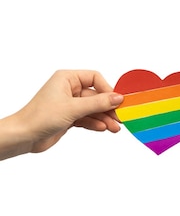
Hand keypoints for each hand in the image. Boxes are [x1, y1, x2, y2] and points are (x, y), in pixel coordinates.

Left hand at [0, 70, 122, 159]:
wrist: (24, 136)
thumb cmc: (40, 117)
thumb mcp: (74, 108)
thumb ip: (98, 103)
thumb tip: (118, 98)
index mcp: (67, 78)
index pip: (95, 78)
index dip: (107, 89)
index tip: (117, 101)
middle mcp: (69, 89)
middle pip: (97, 96)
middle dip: (108, 108)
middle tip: (120, 117)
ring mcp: (70, 104)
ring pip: (94, 109)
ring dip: (104, 118)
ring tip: (114, 128)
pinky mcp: (69, 117)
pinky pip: (88, 118)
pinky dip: (96, 123)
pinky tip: (103, 128)